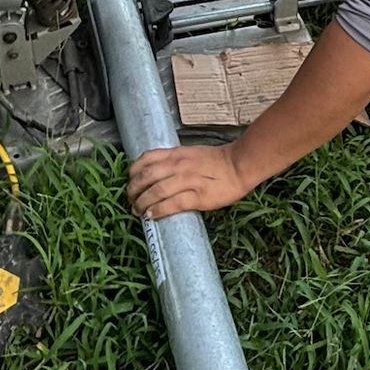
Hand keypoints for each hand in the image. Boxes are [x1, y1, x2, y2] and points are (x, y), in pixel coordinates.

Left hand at [127, 142, 252, 219]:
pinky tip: (151, 216)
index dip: (133, 171)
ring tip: (137, 211)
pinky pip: (172, 204)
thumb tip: (155, 173)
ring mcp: (188, 181)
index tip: (130, 180)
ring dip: (142, 203)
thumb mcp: (191, 153)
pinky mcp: (197, 197)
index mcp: (176, 154)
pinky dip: (158, 210)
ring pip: (156, 191)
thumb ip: (173, 160)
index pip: (146, 159)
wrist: (238, 166)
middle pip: (146, 176)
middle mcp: (178, 165)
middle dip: (133, 190)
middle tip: (130, 199)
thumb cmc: (216, 161)